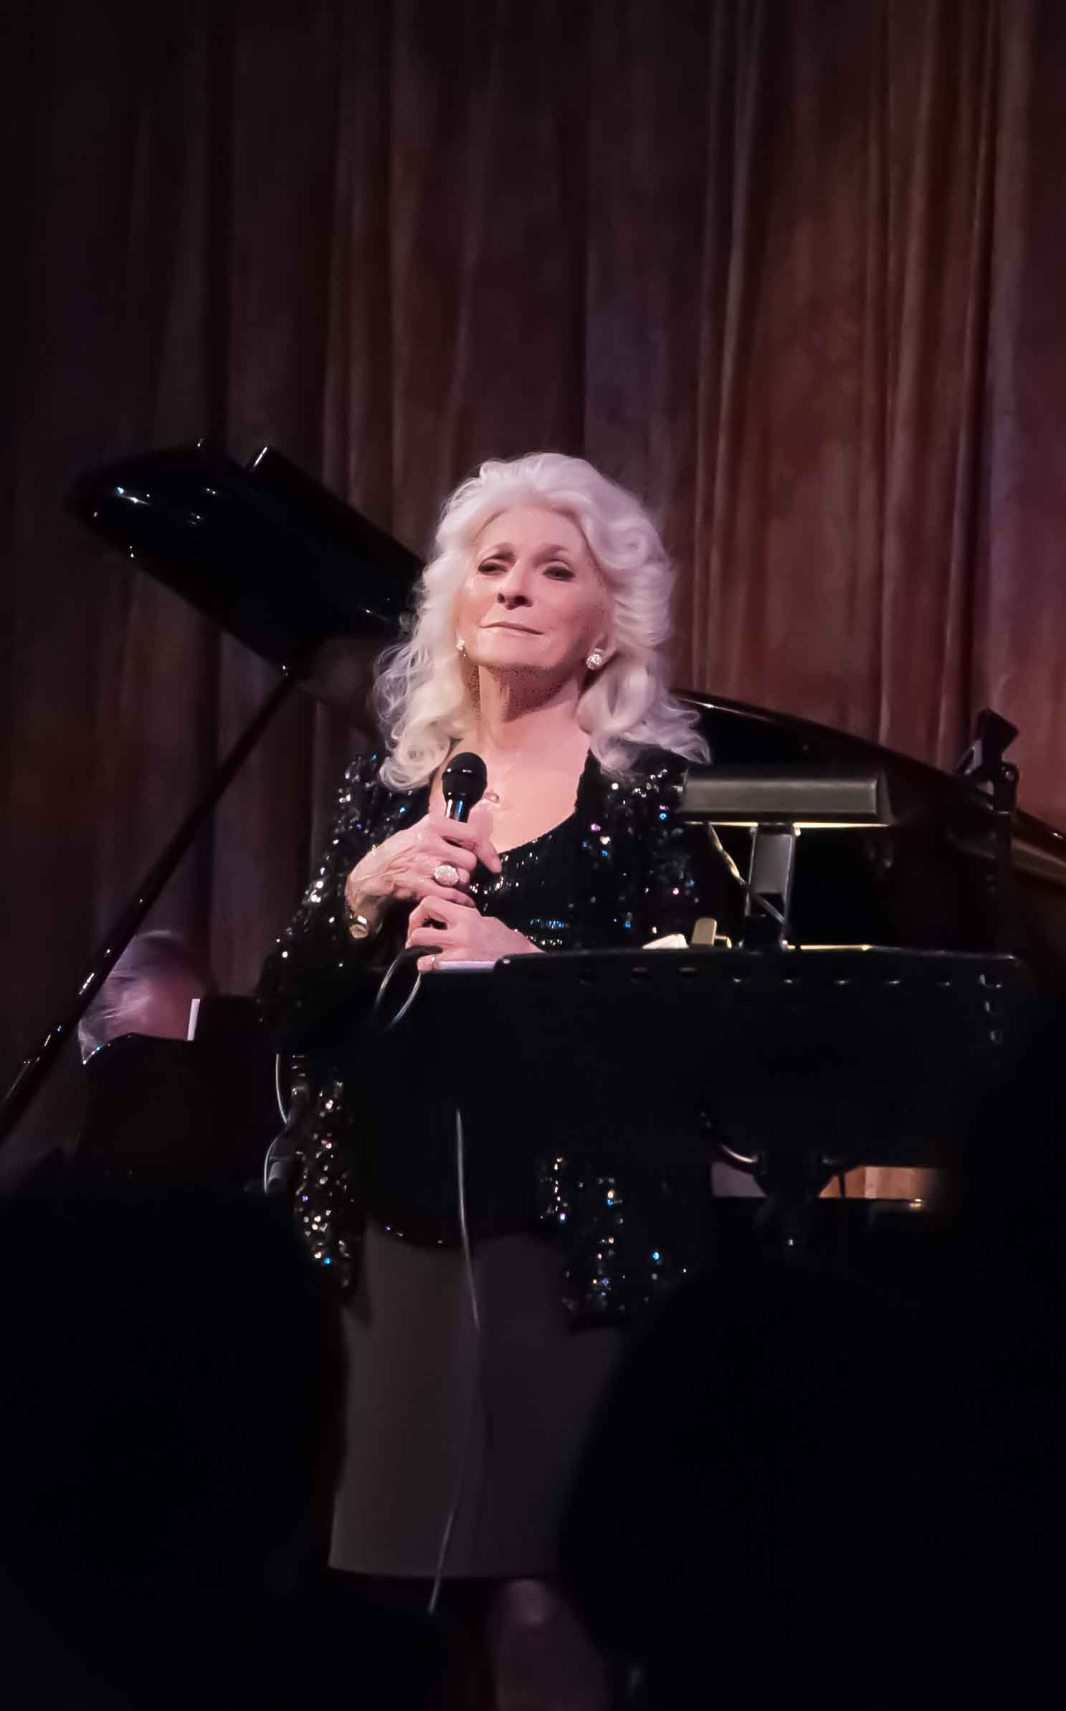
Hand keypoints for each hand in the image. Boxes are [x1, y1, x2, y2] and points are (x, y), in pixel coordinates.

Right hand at [345, 802, 500, 917]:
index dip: (488, 851)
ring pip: (462, 878)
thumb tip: (478, 836)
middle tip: (458, 872)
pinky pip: (451, 895)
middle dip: (467, 870)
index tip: (494, 865)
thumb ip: (448, 832)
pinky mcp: (420, 885)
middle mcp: (430, 842)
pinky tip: (456, 898)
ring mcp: (425, 864)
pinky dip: (459, 899)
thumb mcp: (422, 830)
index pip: (473, 835)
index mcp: (434, 824)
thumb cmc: (402, 850)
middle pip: (469, 861)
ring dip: (461, 885)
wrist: (375, 871)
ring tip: (451, 883)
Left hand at [406, 895, 540, 969]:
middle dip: (413, 939)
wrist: (521, 959)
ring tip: (426, 959)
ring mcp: (458, 954)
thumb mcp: (485, 920)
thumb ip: (463, 919)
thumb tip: (444, 920)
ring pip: (421, 955)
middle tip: (417, 944)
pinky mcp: (459, 969)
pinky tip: (437, 970)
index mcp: (465, 915)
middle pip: (418, 933)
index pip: (429, 903)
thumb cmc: (505, 940)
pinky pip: (433, 970)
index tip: (422, 922)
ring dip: (421, 958)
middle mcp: (459, 932)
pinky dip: (430, 971)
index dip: (419, 913)